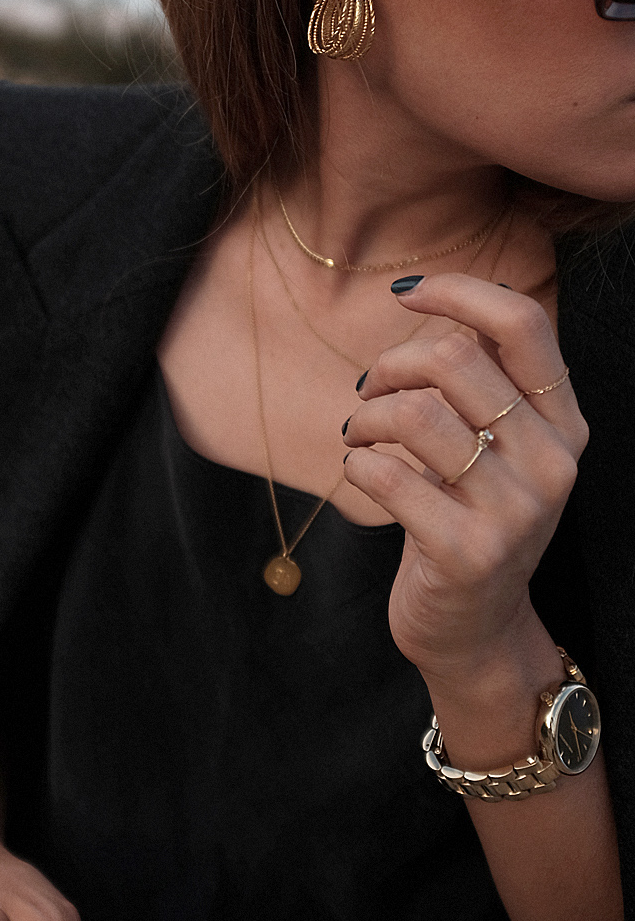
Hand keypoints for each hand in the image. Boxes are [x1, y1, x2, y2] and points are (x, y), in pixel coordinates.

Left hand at [342, 274, 587, 687]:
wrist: (475, 629)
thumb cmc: (469, 517)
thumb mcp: (496, 446)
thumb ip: (480, 379)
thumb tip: (432, 300)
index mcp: (564, 423)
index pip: (524, 324)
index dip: (459, 291)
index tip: (405, 293)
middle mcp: (553, 462)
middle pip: (455, 360)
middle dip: (391, 365)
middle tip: (369, 390)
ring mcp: (516, 511)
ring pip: (416, 413)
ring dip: (366, 416)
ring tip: (357, 434)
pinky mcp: (468, 552)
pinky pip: (387, 476)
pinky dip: (356, 464)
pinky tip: (359, 472)